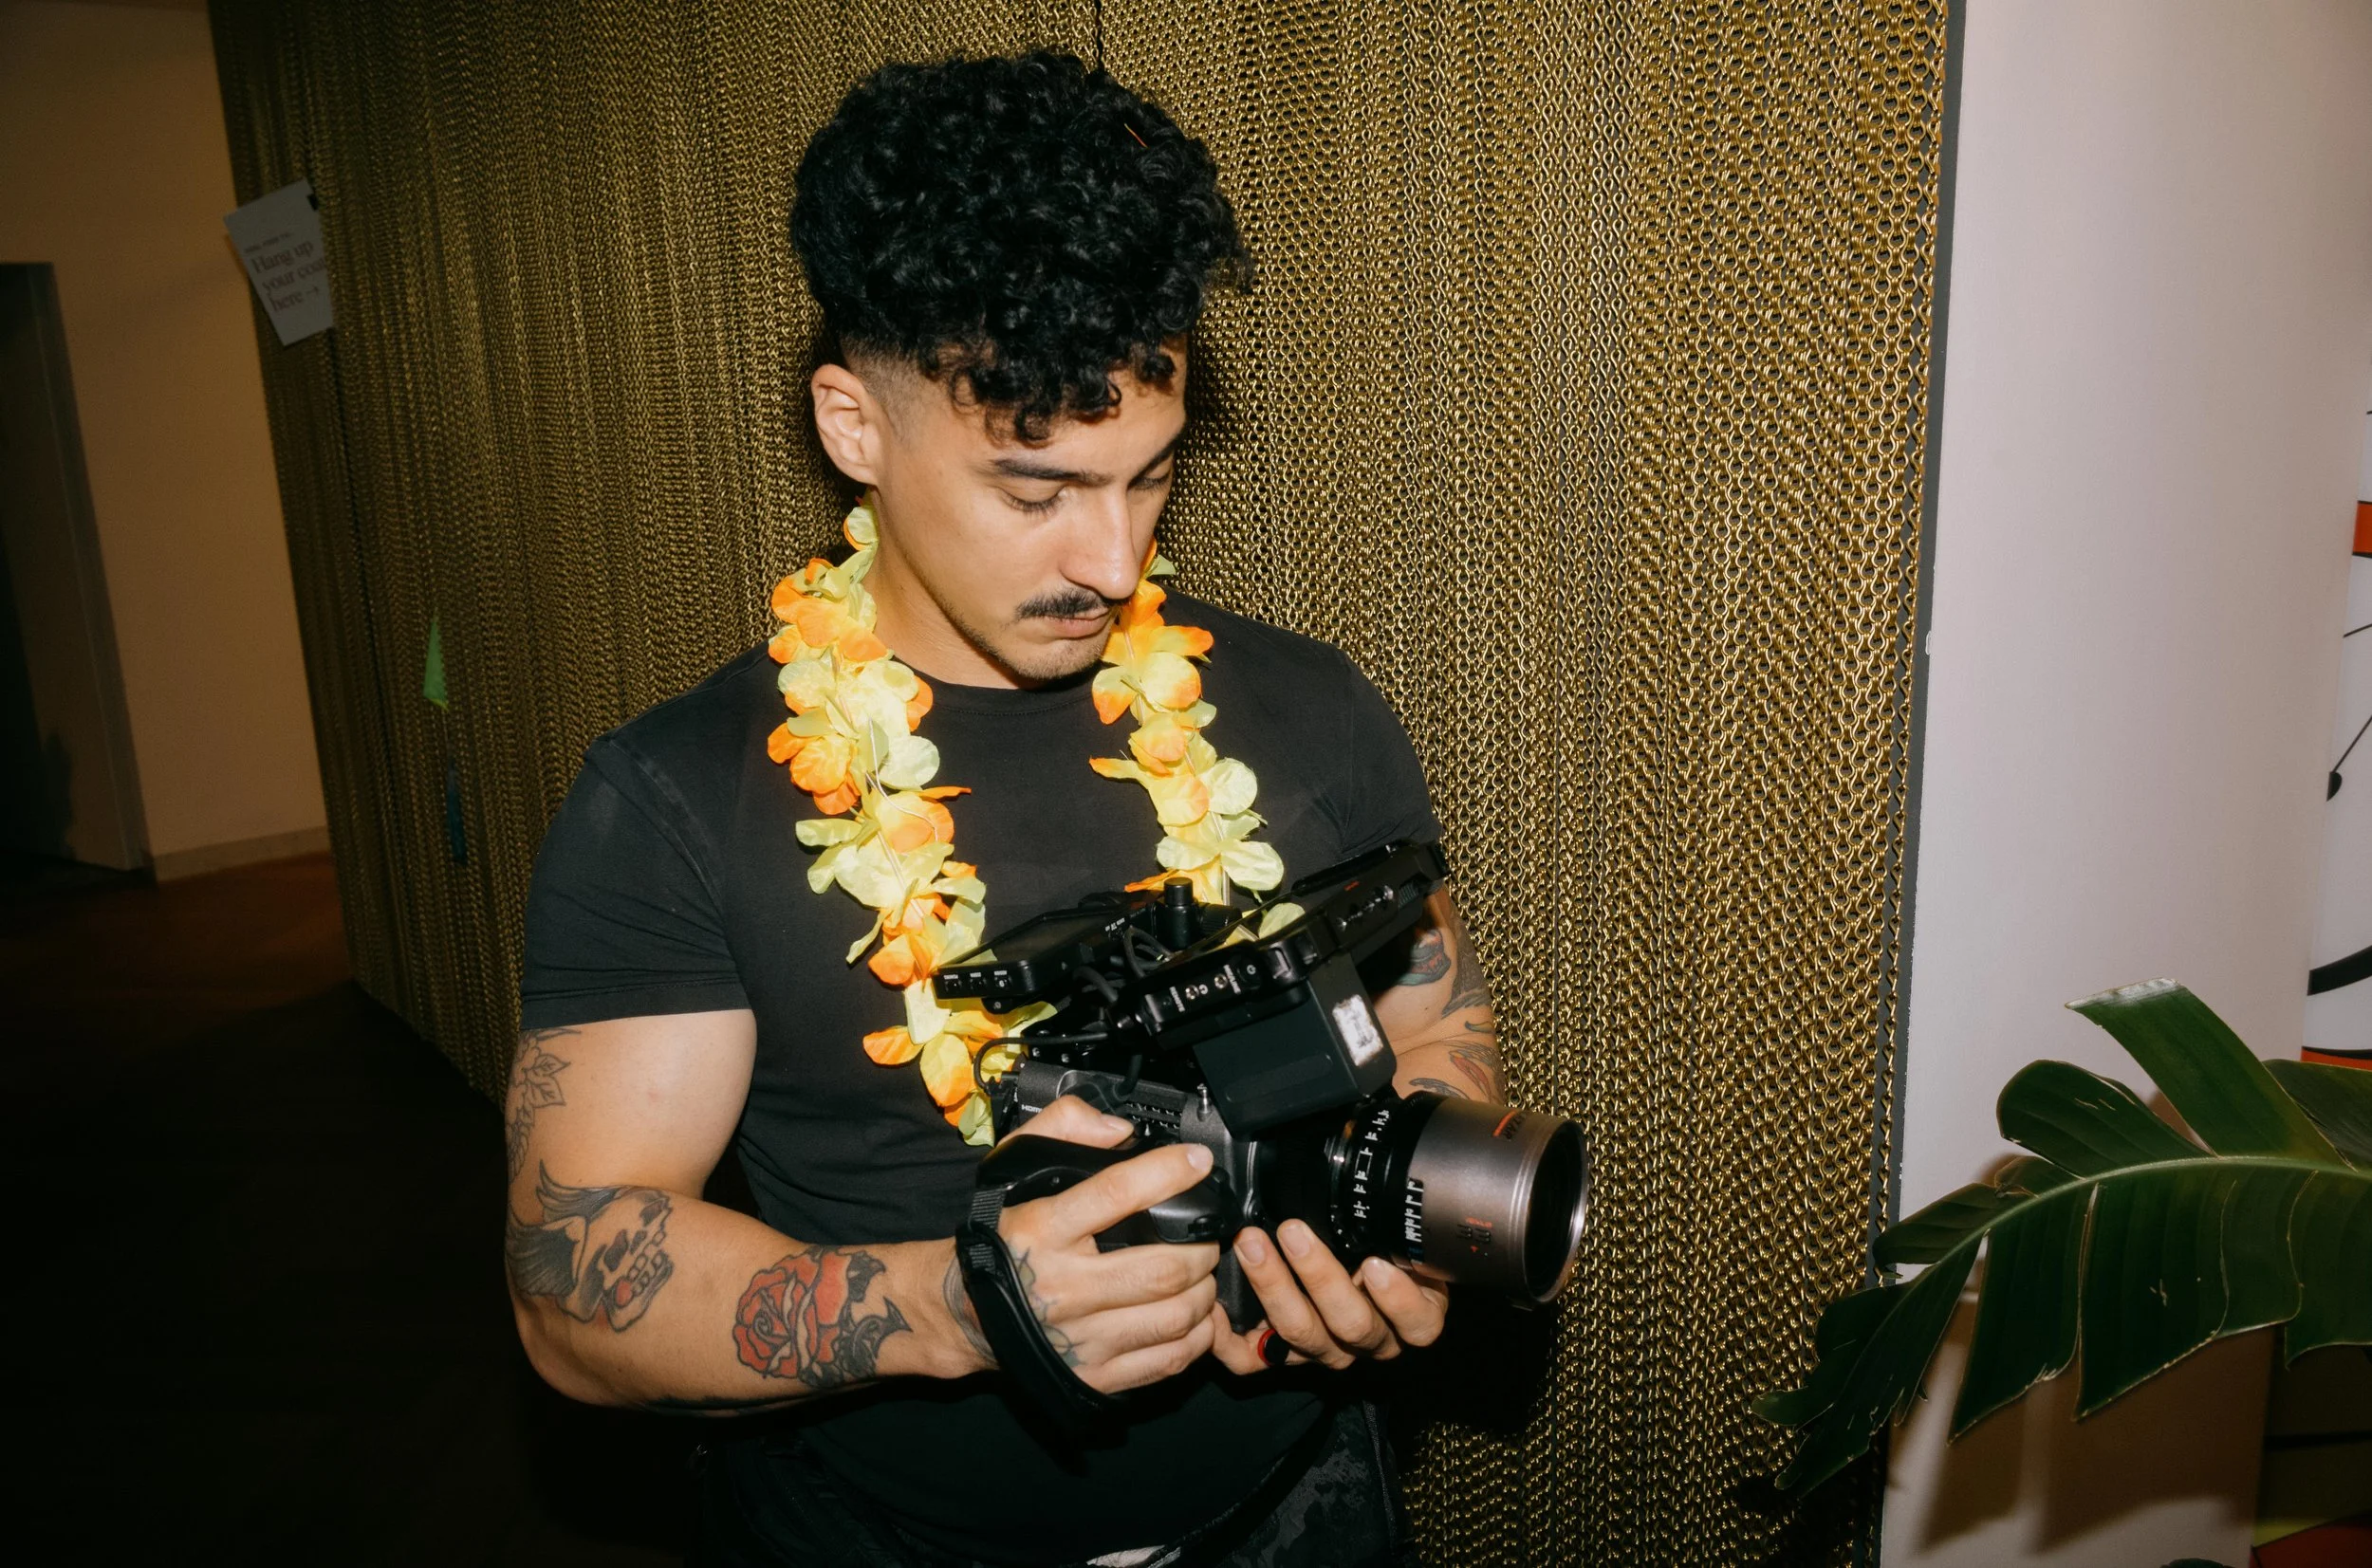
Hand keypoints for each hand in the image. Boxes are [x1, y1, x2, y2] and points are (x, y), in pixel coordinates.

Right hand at [967, 1096, 1221, 1392]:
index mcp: (1043, 1230)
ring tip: (1200, 1274)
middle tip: (1207, 1234)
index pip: (1116, 1193)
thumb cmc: (1004, 1237)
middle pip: (1163, 1268)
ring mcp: (1080, 1338)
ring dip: (1204, 1291)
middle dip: (1203, 1247)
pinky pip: (1167, 1359)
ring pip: (1174, 1316)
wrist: (966, 1312)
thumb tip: (1119, 1131)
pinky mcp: (1093, 1376)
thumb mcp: (1015, 1167)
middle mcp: (1062, 1287)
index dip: (1167, 1173)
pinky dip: (1195, 1336)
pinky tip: (1193, 1315)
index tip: (1198, 1162)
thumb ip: (1062, 1128)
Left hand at [1207, 1220, 1448, 1372]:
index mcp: (1409, 1315)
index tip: (1374, 1264)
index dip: (1398, 1301)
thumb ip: (1396, 1222)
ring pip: (1301, 1334)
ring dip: (1273, 1285)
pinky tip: (1214, 1304)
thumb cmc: (1379, 1246)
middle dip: (1319, 1276)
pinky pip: (1251, 1359)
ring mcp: (1323, 1350)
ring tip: (1252, 1244)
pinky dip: (1227, 1336)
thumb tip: (1388, 1182)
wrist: (1346, 1275)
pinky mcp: (1279, 1357)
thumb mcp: (1399, 1233)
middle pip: (1350, 1325)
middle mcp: (1367, 1338)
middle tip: (1293, 1231)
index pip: (1417, 1322)